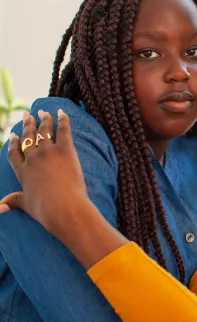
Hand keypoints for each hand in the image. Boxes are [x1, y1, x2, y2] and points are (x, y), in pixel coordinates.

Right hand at [0, 110, 90, 235]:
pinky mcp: (65, 150)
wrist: (63, 207)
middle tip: (27, 115)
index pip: (14, 153)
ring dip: (43, 120)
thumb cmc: (45, 209)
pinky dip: (62, 119)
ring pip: (44, 131)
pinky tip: (61, 112)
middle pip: (28, 138)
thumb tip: (0, 208)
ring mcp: (48, 152)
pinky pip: (63, 130)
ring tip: (43, 112)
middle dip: (27, 125)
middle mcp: (32, 159)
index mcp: (22, 171)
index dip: (14, 143)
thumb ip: (13, 201)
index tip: (14, 135)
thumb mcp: (25, 204)